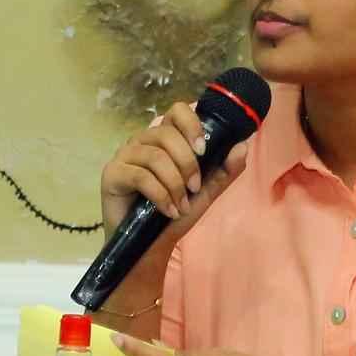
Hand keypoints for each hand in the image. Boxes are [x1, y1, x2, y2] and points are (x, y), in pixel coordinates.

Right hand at [100, 102, 248, 243]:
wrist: (152, 245)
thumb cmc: (175, 212)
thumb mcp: (206, 190)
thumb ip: (225, 169)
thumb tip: (243, 145)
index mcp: (164, 138)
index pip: (177, 110)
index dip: (192, 125)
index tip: (203, 150)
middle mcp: (142, 141)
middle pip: (167, 134)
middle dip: (187, 164)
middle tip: (194, 188)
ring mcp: (125, 156)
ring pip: (155, 156)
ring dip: (175, 184)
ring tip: (181, 205)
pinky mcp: (112, 174)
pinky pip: (140, 176)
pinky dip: (160, 195)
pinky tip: (169, 210)